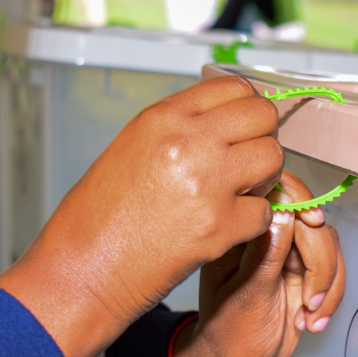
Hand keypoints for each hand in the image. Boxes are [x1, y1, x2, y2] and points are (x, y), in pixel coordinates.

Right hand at [0, 76, 282, 356]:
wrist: (84, 269)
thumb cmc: (99, 215)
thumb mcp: (132, 147)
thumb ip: (180, 128)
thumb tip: (223, 121)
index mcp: (164, 117)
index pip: (234, 87)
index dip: (246, 107)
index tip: (244, 126)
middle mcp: (190, 142)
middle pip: (263, 116)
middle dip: (261, 137)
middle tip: (246, 160)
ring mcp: (209, 183)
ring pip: (273, 158)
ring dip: (264, 176)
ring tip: (238, 193)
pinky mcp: (221, 226)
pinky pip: (265, 209)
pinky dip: (252, 220)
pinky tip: (227, 226)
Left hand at [172, 171, 345, 356]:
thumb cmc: (229, 332)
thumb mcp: (245, 296)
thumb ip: (266, 255)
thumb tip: (283, 213)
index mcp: (240, 231)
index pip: (272, 191)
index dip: (298, 198)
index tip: (312, 221)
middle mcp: (266, 233)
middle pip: (310, 218)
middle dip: (319, 259)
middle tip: (311, 297)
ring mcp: (288, 249)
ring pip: (327, 241)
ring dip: (328, 281)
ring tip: (309, 315)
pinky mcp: (306, 266)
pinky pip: (334, 265)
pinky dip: (332, 294)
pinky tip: (312, 321)